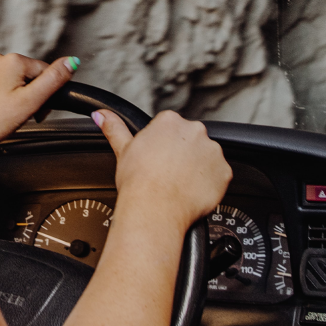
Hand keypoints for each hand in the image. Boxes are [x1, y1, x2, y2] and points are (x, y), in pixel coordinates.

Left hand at [0, 53, 78, 148]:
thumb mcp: (28, 103)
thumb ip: (53, 80)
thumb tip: (71, 61)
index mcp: (13, 62)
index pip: (43, 72)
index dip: (44, 95)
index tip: (37, 112)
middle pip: (21, 75)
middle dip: (23, 94)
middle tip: (16, 116)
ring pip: (0, 78)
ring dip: (3, 93)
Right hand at [94, 110, 230, 229]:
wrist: (155, 209)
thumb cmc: (139, 182)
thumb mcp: (123, 150)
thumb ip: (114, 128)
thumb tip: (101, 115)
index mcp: (170, 122)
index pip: (171, 128)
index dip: (163, 147)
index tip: (158, 160)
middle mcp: (194, 131)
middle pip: (190, 141)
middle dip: (182, 155)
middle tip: (168, 173)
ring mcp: (212, 151)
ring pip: (206, 158)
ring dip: (197, 168)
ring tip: (180, 185)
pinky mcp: (224, 171)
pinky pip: (219, 176)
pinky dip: (210, 184)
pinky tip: (192, 192)